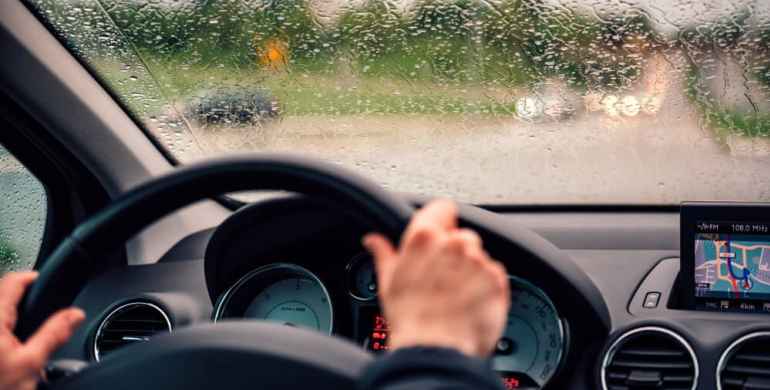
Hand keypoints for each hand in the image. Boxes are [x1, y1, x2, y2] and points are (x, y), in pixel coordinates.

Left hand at [0, 272, 84, 389]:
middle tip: (39, 313)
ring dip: (8, 317)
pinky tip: (6, 351)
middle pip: (1, 295)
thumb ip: (54, 334)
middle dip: (21, 301)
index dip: (32, 278)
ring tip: (21, 335)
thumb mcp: (30, 364)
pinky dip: (3, 331)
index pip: (13, 280)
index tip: (45, 284)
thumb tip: (74, 315)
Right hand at [363, 199, 509, 357]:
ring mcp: (478, 261)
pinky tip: (469, 303)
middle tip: (442, 278)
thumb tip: (373, 241)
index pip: (442, 207)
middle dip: (455, 253)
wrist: (435, 350)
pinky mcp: (496, 280)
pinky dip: (486, 286)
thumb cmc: (409, 319)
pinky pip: (493, 274)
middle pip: (462, 235)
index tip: (439, 233)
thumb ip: (384, 254)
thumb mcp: (388, 283)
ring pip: (478, 255)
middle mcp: (454, 244)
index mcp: (424, 238)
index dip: (441, 220)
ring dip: (471, 270)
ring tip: (456, 296)